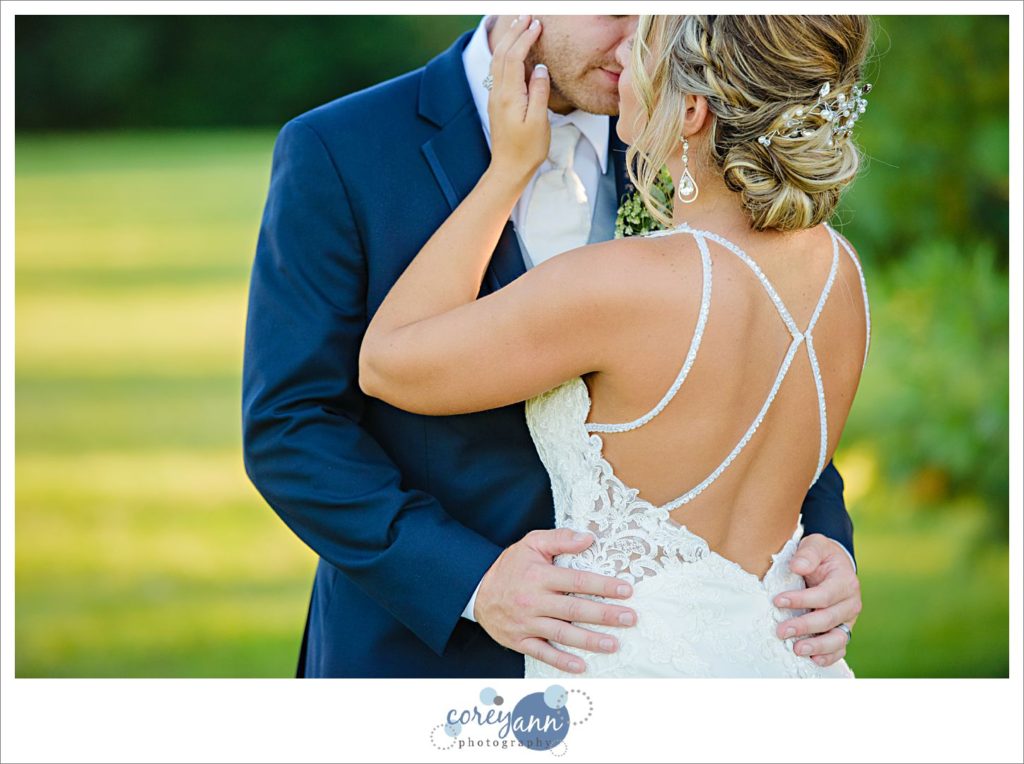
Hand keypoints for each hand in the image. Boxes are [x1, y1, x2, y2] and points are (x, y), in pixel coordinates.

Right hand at [474, 528, 636, 673]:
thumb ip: (560, 539)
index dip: (603, 585)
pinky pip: (542, 653)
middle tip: (629, 618)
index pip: (577, 580)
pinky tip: (582, 665)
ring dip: (590, 640)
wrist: (477, 590)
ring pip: (563, 633)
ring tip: (614, 644)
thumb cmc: (510, 566)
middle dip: (605, 615)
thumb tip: (588, 538)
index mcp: (540, 576)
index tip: (626, 590)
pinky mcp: (519, 640)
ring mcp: (526, 623)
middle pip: (575, 609)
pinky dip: (562, 661)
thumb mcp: (531, 543)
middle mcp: (534, 601)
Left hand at [486, 15, 550, 185]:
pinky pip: (498, 71)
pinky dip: (506, 54)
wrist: (508, 169)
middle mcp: (498, 93)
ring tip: (520, 26)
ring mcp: (495, 97)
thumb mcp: (539, 122)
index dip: (525, 38)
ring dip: (508, 41)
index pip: (514, 57)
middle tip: (528, 16)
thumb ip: (538, 93)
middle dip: (515, 33)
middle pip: (502, 54)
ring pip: (497, 61)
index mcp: (509, 96)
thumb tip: (540, 68)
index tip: (537, 25)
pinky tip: (514, 51)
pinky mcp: (498, 102)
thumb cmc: (527, 150)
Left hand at [773, 533, 861, 666]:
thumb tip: (796, 566)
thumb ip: (807, 553)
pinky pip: (839, 647)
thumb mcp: (815, 545)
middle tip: (781, 631)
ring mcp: (848, 619)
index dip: (801, 600)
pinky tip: (813, 659)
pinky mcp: (843, 630)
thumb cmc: (821, 555)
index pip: (824, 595)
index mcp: (845, 581)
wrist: (833, 564)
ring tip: (797, 649)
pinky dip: (829, 656)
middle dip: (804, 626)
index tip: (777, 601)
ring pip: (838, 638)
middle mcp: (851, 603)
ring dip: (817, 646)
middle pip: (829, 619)